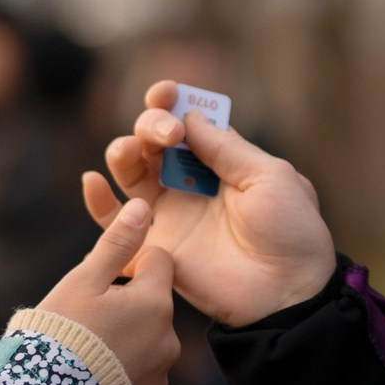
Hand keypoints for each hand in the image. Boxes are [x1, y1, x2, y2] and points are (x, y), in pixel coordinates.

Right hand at [36, 197, 182, 384]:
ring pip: (146, 340)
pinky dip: (120, 370)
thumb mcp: (83, 282)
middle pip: (152, 303)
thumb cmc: (60, 335)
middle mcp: (168, 339)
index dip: (130, 262)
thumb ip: (116, 244)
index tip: (100, 279)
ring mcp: (160, 374)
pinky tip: (89, 376)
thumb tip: (141, 207)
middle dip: (125, 303)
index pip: (158, 261)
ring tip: (84, 350)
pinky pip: (139, 374)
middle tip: (84, 317)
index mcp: (155, 303)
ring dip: (124, 338)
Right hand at [80, 81, 336, 326]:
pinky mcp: (154, 246)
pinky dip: (98, 200)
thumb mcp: (270, 177)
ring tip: (129, 152)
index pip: (187, 122)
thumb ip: (226, 148)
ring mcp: (170, 213)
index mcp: (223, 161)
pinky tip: (93, 181)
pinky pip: (115, 222)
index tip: (165, 92)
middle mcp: (191, 182)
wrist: (287, 292)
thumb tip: (189, 117)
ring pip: (129, 171)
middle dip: (151, 125)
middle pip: (152, 140)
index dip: (170, 102)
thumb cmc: (291, 232)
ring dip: (122, 152)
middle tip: (168, 135)